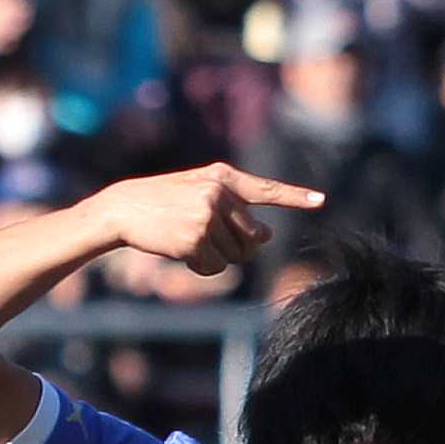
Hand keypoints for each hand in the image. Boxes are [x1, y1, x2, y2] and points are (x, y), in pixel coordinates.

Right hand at [76, 159, 322, 281]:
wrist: (124, 208)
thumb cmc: (163, 201)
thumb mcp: (198, 190)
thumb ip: (233, 206)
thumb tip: (266, 236)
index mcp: (222, 176)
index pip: (266, 189)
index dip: (294, 197)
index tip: (320, 200)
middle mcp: (219, 193)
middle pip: (253, 236)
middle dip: (240, 247)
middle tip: (214, 243)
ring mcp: (207, 215)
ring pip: (235, 254)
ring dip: (217, 257)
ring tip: (190, 241)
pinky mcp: (195, 238)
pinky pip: (215, 266)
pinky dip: (202, 266)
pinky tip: (183, 252)